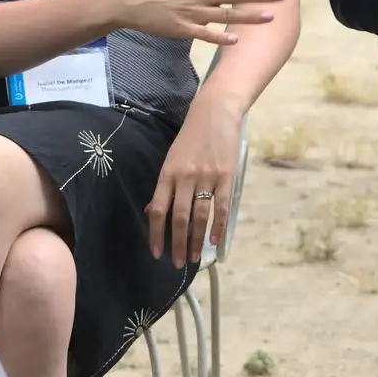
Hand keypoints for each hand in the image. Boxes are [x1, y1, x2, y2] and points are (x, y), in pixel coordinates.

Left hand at [145, 98, 241, 267]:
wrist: (214, 113)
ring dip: (196, 240)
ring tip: (193, 257)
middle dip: (177, 244)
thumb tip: (152, 211)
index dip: (155, 234)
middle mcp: (185, 177)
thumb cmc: (191, 137)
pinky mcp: (225, 176)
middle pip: (178, 218)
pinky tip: (213, 241)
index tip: (156, 253)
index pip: (158, 210)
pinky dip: (216, 226)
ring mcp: (206, 177)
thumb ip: (165, 185)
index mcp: (167, 173)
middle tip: (177, 263)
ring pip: (199, 216)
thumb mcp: (171, 158)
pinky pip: (220, 207)